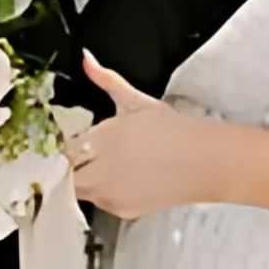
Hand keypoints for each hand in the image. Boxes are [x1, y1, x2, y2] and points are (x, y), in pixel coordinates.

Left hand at [68, 51, 201, 219]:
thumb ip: (106, 79)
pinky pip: (99, 202)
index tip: (74, 139)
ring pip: (80, 189)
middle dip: (71, 163)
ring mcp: (110, 194)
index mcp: (101, 140)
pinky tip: (120, 178)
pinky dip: (102, 191)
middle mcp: (101, 171)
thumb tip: (86, 58)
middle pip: (66, 172)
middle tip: (86, 153)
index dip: (65, 144)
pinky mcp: (120, 210)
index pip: (64, 149)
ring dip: (84, 177)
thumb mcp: (135, 101)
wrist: (204, 163)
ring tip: (106, 163)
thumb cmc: (172, 130)